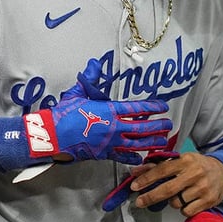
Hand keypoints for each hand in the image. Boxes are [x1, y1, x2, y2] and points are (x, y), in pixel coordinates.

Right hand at [23, 59, 171, 164]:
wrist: (53, 136)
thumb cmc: (65, 113)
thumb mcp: (78, 92)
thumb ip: (90, 78)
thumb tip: (95, 63)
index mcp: (109, 111)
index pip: (136, 108)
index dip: (151, 107)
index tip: (163, 106)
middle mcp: (113, 127)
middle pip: (141, 128)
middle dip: (157, 126)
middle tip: (168, 124)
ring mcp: (109, 143)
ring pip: (136, 144)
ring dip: (151, 142)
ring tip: (162, 140)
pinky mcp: (103, 154)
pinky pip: (122, 157)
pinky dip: (133, 158)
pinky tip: (141, 158)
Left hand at [130, 152, 222, 216]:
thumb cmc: (198, 166)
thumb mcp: (181, 160)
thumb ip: (160, 166)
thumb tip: (138, 172)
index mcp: (186, 160)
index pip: (162, 170)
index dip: (147, 178)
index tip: (135, 185)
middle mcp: (195, 173)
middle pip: (168, 189)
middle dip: (150, 196)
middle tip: (140, 201)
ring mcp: (202, 188)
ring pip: (176, 202)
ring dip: (172, 201)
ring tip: (179, 193)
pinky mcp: (208, 200)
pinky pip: (186, 211)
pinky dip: (183, 208)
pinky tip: (187, 200)